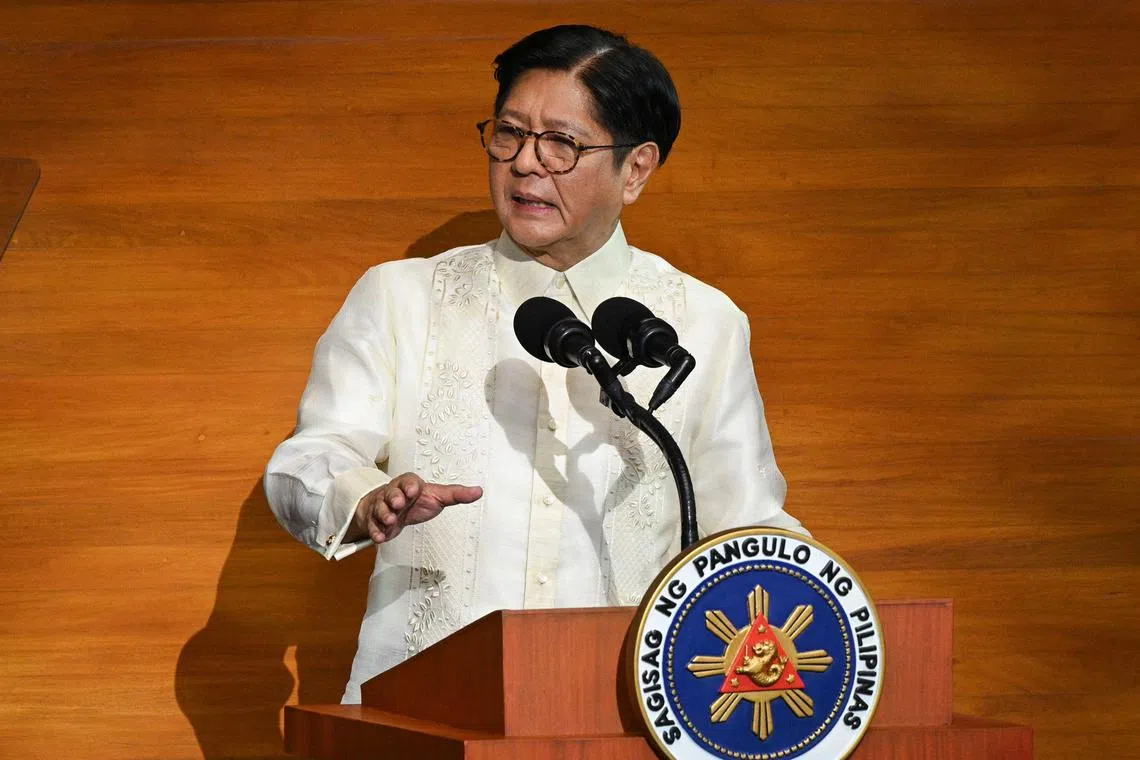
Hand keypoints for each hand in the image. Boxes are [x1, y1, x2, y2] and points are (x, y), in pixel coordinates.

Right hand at [351, 472, 482, 544]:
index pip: (408, 480)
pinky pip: (373, 526)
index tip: (413, 490)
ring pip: (380, 509)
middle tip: (398, 504)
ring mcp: (383, 507)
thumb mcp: (438, 496)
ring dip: (385, 515)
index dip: (410, 485)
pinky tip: (380, 537)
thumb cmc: (417, 500)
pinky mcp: (376, 522)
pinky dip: (376, 531)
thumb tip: (479, 491)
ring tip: (390, 520)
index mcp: (410, 484)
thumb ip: (456, 494)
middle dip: (393, 498)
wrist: (393, 509)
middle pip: (390, 493)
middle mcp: (394, 494)